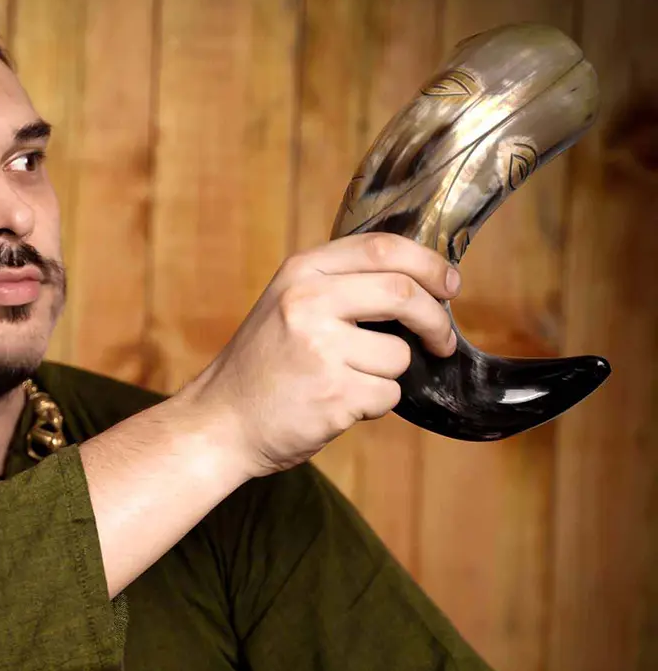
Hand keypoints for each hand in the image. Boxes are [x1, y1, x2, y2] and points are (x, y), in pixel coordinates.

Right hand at [183, 233, 459, 478]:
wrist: (220, 422)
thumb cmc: (262, 367)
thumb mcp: (287, 305)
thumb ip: (340, 285)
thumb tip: (420, 284)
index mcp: (300, 272)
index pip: (384, 248)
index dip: (428, 265)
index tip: (449, 285)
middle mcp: (308, 303)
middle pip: (403, 293)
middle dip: (434, 320)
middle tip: (440, 341)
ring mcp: (320, 349)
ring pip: (398, 355)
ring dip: (386, 375)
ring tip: (344, 383)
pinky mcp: (333, 394)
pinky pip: (387, 395)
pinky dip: (372, 405)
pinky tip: (336, 405)